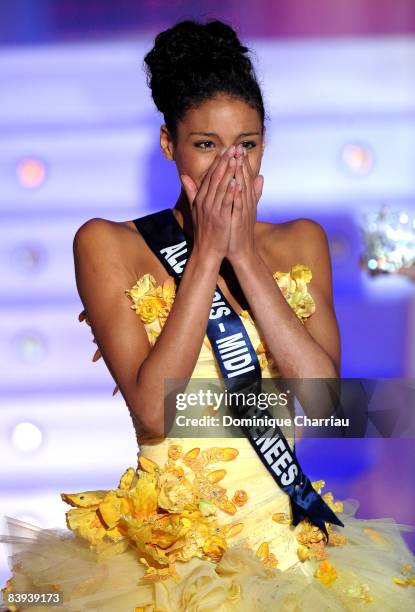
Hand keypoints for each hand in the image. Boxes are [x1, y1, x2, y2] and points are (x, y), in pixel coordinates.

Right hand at [180, 146, 237, 263]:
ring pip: (221, 188)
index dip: (218, 162)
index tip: (226, 150)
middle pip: (215, 178)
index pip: (210, 176)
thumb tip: (183, 176)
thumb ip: (191, 192)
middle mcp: (205, 202)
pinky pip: (225, 203)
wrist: (206, 250)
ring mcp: (212, 210)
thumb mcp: (195, 209)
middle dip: (225, 162)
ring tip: (236, 159)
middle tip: (233, 148)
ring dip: (229, 172)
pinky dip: (231, 192)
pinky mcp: (220, 218)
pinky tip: (237, 182)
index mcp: (201, 198)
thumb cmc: (204, 231)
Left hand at [226, 143, 263, 264]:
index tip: (237, 148)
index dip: (241, 162)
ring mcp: (244, 211)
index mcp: (245, 199)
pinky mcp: (240, 220)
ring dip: (241, 174)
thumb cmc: (238, 231)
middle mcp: (246, 203)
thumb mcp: (244, 210)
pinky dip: (238, 194)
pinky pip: (239, 205)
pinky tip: (236, 184)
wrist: (241, 251)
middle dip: (241, 163)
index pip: (243, 177)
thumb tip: (261, 177)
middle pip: (245, 179)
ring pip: (243, 189)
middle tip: (238, 146)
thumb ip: (251, 193)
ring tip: (238, 158)